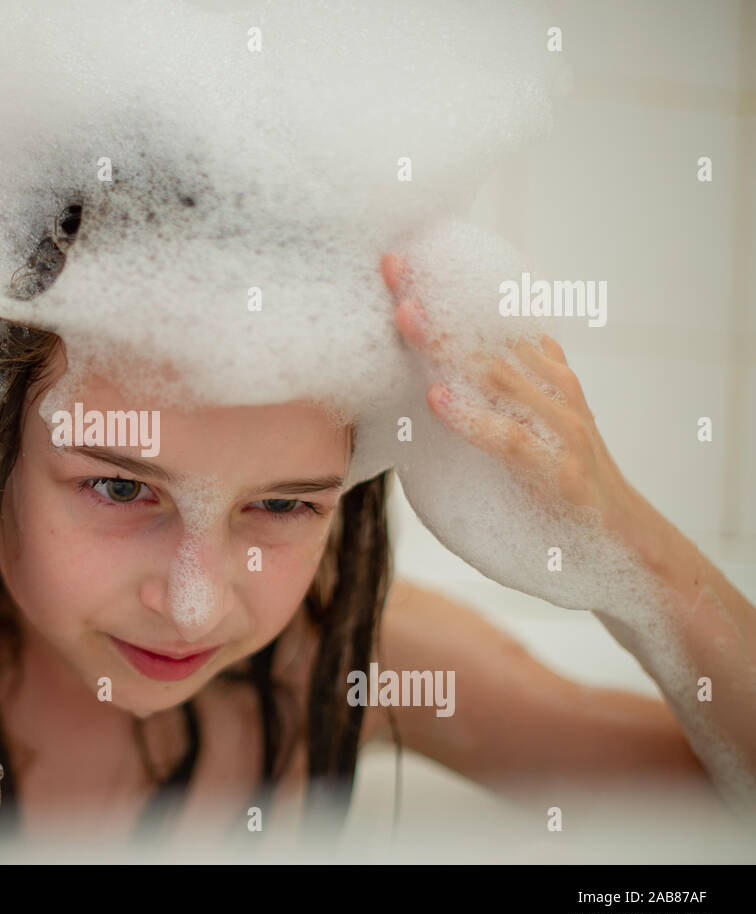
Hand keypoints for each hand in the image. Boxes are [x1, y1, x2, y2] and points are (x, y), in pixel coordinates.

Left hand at [380, 252, 650, 551]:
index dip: (448, 287)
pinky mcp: (557, 472)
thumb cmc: (563, 491)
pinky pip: (510, 439)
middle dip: (437, 300)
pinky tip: (437, 399)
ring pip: (497, 375)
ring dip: (447, 345)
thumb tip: (429, 380)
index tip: (401, 259)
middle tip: (391, 266)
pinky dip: (473, 417)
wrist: (628, 549)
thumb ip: (495, 401)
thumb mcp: (530, 432)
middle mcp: (555, 390)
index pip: (491, 319)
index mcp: (545, 375)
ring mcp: (560, 428)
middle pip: (488, 334)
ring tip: (403, 316)